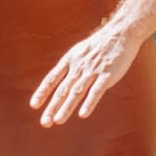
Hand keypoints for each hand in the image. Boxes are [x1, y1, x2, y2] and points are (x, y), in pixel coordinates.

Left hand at [31, 20, 148, 126]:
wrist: (120, 33)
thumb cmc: (99, 46)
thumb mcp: (79, 52)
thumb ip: (71, 68)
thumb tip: (61, 85)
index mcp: (69, 60)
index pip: (52, 78)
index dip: (42, 92)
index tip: (34, 105)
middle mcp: (78, 66)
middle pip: (63, 89)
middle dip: (52, 106)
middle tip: (45, 122)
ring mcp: (93, 71)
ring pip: (77, 92)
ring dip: (67, 107)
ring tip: (58, 121)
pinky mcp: (107, 75)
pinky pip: (96, 91)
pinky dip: (89, 103)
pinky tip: (83, 114)